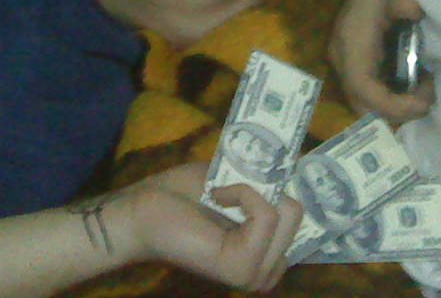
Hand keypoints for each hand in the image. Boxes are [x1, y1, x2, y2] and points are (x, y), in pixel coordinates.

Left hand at [123, 165, 301, 290]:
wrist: (142, 208)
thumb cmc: (180, 195)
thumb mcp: (231, 183)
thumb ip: (261, 185)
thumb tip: (288, 166)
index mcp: (265, 254)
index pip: (298, 219)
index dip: (280, 189)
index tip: (259, 175)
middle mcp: (266, 270)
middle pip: (296, 215)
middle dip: (265, 188)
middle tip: (227, 190)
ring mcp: (256, 273)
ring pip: (287, 214)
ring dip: (251, 189)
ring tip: (219, 195)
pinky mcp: (242, 267)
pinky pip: (266, 215)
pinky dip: (244, 193)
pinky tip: (217, 198)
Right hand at [328, 0, 433, 123]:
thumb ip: (408, 1)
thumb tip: (413, 16)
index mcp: (352, 33)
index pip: (361, 84)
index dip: (391, 104)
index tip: (424, 100)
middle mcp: (342, 51)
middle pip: (359, 103)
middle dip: (396, 112)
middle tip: (427, 96)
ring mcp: (345, 59)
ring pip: (363, 104)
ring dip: (396, 107)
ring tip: (424, 87)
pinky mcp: (354, 63)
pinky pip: (368, 93)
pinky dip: (393, 100)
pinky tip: (415, 84)